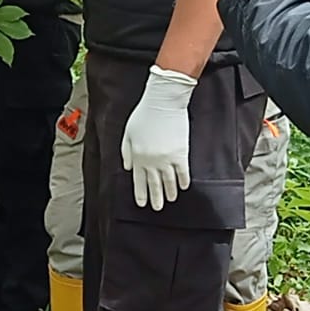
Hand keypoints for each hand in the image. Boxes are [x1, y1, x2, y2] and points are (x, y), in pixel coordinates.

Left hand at [121, 66, 196, 210]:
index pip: (138, 180)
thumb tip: (128, 168)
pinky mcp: (180, 153)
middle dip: (155, 198)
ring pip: (168, 181)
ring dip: (169, 192)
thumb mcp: (128, 133)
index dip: (140, 193)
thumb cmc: (144, 115)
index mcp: (137, 156)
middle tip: (157, 208)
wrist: (162, 102)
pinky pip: (182, 172)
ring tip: (170, 200)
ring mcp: (166, 158)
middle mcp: (151, 161)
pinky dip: (182, 181)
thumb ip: (126, 152)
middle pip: (153, 184)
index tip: (142, 203)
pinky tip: (183, 187)